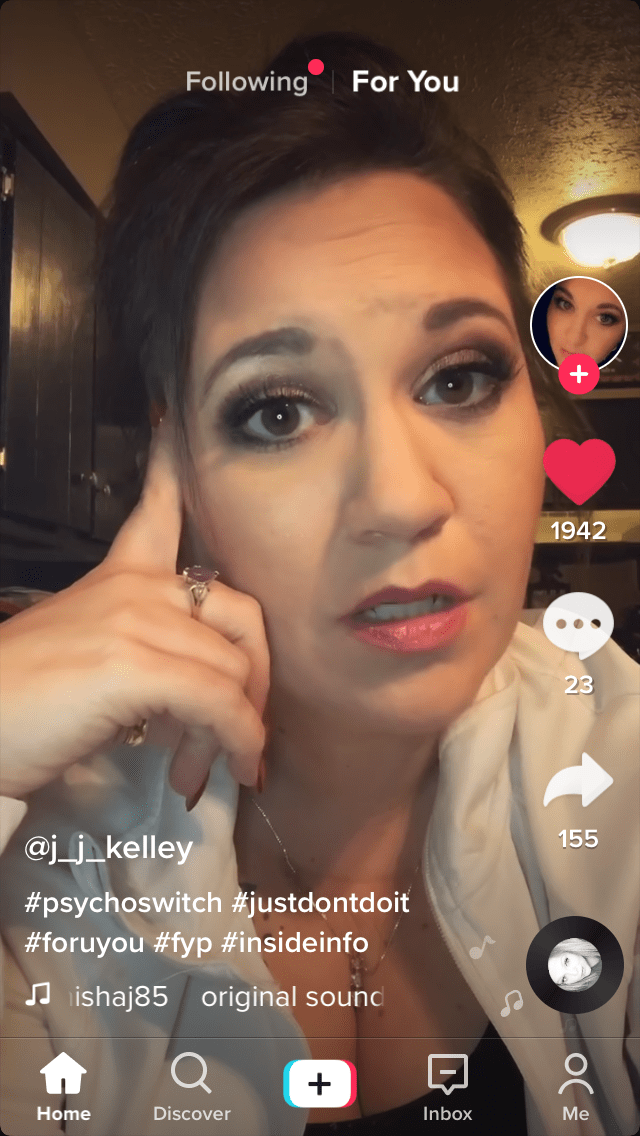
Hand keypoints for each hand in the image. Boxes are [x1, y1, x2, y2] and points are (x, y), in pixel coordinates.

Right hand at [0, 418, 268, 802]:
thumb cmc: (19, 704)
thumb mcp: (86, 660)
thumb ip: (143, 658)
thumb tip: (198, 704)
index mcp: (117, 579)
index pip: (156, 516)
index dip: (175, 479)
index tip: (177, 434)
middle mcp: (134, 589)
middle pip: (243, 617)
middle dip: (256, 681)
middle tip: (241, 729)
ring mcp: (133, 621)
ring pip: (233, 671)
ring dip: (236, 731)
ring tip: (204, 769)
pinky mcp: (131, 666)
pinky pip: (218, 702)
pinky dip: (237, 739)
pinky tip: (232, 765)